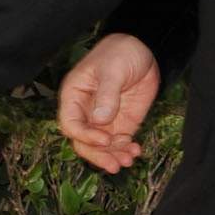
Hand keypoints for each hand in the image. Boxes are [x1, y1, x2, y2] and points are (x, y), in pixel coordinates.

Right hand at [57, 32, 159, 172]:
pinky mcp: (121, 123)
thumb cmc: (120, 52)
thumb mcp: (112, 69)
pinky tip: (136, 151)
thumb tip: (100, 120)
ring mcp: (103, 120)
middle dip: (99, 155)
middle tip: (115, 164)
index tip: (105, 139)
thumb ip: (107, 94)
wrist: (143, 49)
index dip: (85, 136)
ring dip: (114, 156)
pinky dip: (126, 150)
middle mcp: (85, 112)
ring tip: (129, 160)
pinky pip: (119, 143)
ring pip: (101, 147)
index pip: (71, 124)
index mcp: (74, 96)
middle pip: (84, 142)